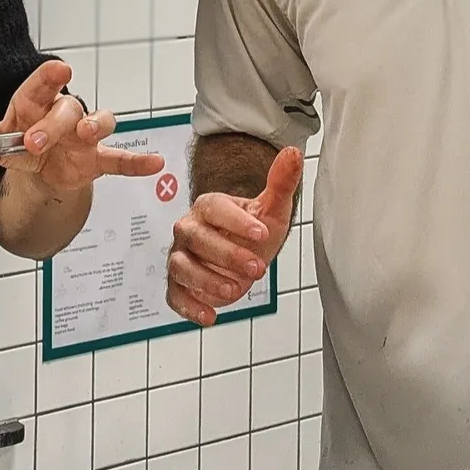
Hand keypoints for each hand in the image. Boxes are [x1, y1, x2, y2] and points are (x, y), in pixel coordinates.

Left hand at [0, 61, 164, 191]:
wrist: (40, 167)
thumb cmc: (21, 142)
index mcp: (36, 104)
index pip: (42, 85)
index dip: (50, 76)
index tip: (58, 69)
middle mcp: (64, 114)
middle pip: (65, 109)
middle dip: (50, 126)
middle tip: (34, 142)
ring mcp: (84, 135)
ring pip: (99, 121)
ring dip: (94, 125)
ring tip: (87, 133)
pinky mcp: (98, 158)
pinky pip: (121, 159)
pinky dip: (138, 162)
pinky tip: (155, 164)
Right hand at [166, 147, 301, 325]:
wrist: (244, 255)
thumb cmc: (254, 232)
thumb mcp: (272, 210)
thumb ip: (281, 183)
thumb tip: (293, 153)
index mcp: (209, 207)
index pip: (216, 209)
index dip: (237, 221)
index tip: (261, 233)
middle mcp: (189, 230)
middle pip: (197, 238)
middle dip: (226, 255)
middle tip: (257, 267)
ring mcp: (181, 258)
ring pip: (182, 267)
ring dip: (207, 280)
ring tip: (235, 291)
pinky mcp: (179, 285)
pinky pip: (175, 295)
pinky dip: (189, 307)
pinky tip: (210, 316)